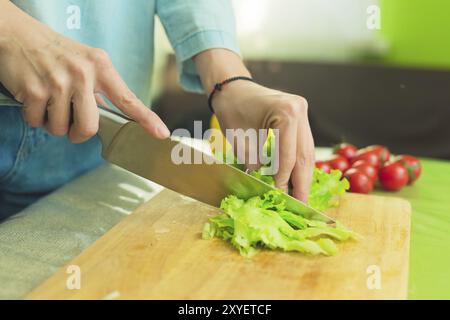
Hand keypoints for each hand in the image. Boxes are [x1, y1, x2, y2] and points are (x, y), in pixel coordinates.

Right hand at [0, 1, 168, 142]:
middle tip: (70, 122)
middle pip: (89, 128)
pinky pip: (37, 123)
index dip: (147, 119)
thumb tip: (109, 119)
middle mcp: (82, 74)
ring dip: (52, 122)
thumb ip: (99, 88)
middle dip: (77, 133)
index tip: (162, 134)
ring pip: (60, 129)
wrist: (14, 34)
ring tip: (48, 99)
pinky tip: (34, 97)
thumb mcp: (85, 62)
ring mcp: (58, 83)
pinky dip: (34, 117)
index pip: (128, 99)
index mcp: (100, 67)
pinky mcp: (34, 90)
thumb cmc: (54, 52)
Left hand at [213, 81, 314, 201]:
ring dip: (303, 177)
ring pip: (307, 153)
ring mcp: (303, 113)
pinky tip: (297, 180)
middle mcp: (300, 110)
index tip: (279, 199)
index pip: (288, 156)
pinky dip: (299, 165)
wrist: (232, 88)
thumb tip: (267, 191)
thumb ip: (256, 166)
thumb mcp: (241, 142)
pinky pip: (302, 146)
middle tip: (300, 206)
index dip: (283, 181)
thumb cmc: (232, 110)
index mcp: (287, 112)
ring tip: (300, 198)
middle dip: (301, 184)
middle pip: (304, 156)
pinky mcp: (300, 118)